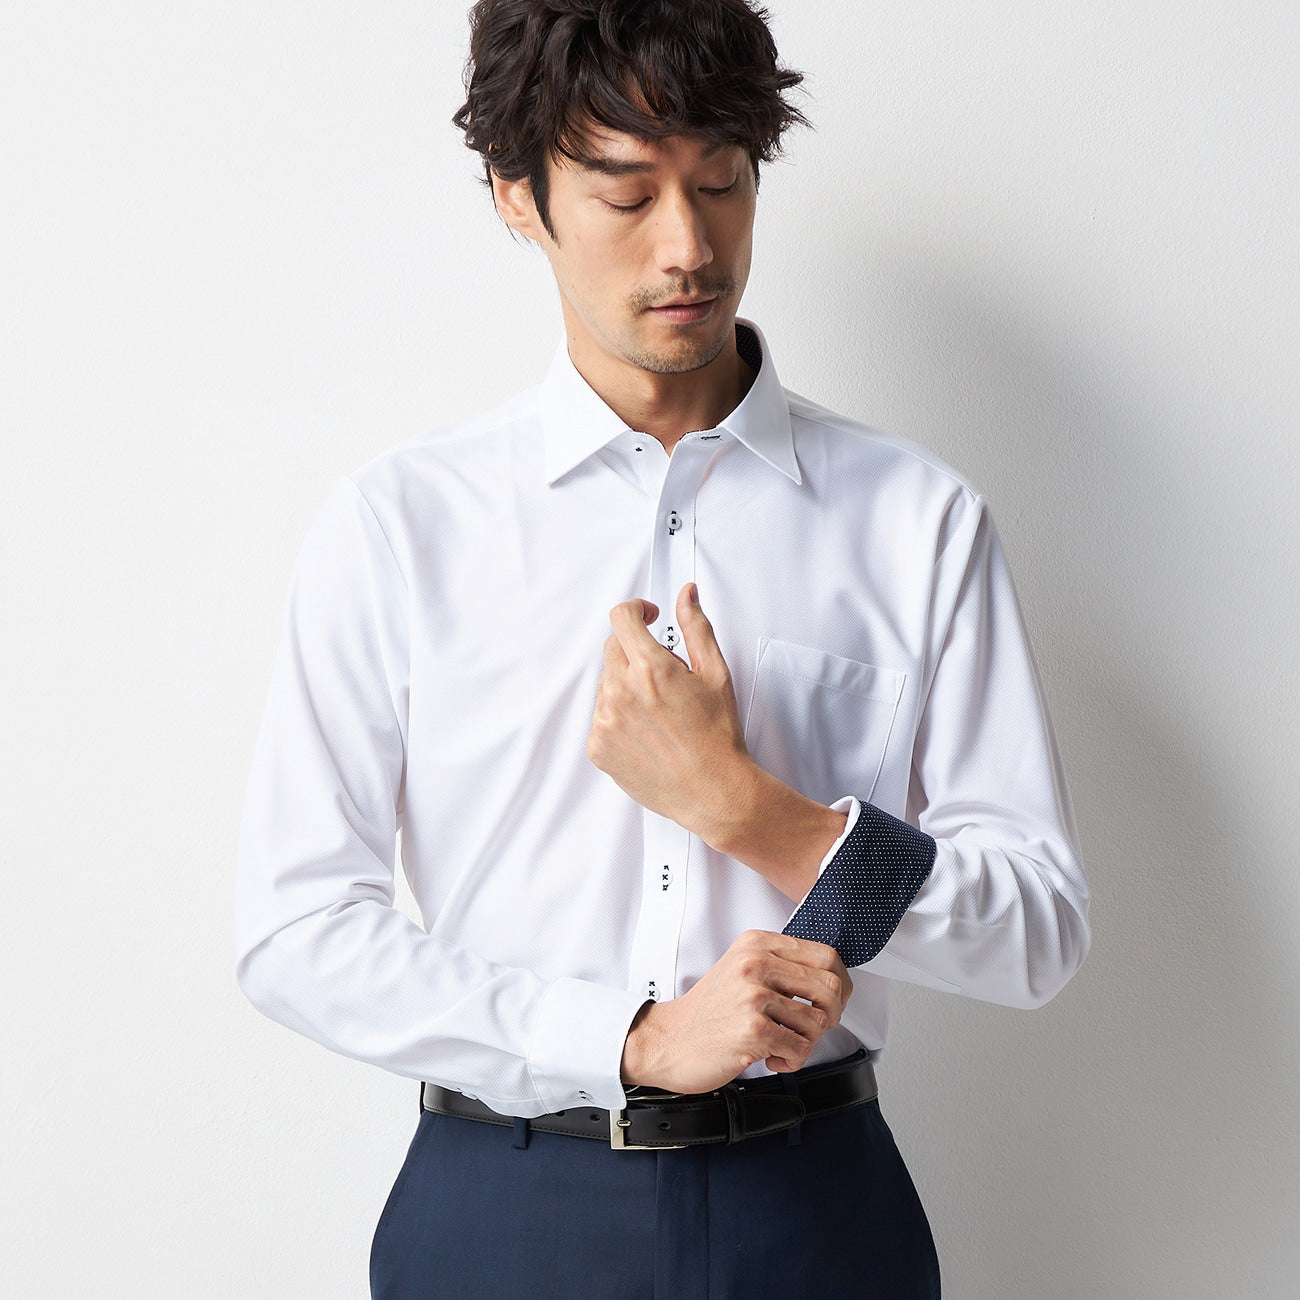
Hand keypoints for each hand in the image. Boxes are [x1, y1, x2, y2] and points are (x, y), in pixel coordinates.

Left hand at [587, 583, 755, 838]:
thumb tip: (686, 596)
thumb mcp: (715, 674)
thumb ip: (696, 627)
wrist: (712, 792)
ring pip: (607, 684)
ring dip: (628, 687)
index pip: (622, 618)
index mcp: (650, 669)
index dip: (636, 611)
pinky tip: (648, 733)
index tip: (647, 616)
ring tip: (660, 713)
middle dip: (636, 652)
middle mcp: (621, 692)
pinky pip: (601, 717)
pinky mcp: (598, 747)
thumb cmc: (717, 738)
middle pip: (613, 649)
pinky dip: (619, 718)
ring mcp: (605, 721)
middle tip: (664, 676)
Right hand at [620, 930, 853, 1093]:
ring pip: (818, 1021)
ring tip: (783, 1044)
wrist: (668, 1040)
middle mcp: (755, 963)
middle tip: (810, 1028)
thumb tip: (832, 980)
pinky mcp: (753, 1029)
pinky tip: (771, 1058)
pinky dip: (792, 1061)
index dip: (840, 984)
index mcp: (757, 943)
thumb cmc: (708, 1012)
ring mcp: (753, 995)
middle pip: (830, 986)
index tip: (832, 1002)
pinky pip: (800, 1048)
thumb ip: (780, 966)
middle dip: (830, 1015)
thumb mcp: (741, 969)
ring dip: (806, 1042)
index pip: (825, 955)